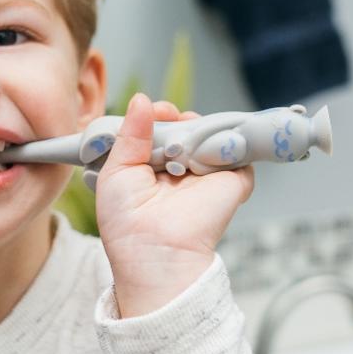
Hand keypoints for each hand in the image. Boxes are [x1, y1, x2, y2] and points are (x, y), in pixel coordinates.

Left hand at [94, 93, 253, 317]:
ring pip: (209, 134)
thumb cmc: (126, 223)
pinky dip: (227, 139)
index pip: (157, 130)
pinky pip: (236, 149)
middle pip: (184, 128)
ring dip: (199, 126)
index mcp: (149, 168)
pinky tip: (208, 143)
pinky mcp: (233, 180)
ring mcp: (207, 174)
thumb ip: (129, 135)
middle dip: (177, 118)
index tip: (154, 111)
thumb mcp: (116, 172)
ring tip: (184, 134)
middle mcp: (179, 169)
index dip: (156, 116)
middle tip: (169, 117)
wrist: (156, 253)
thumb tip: (142, 100)